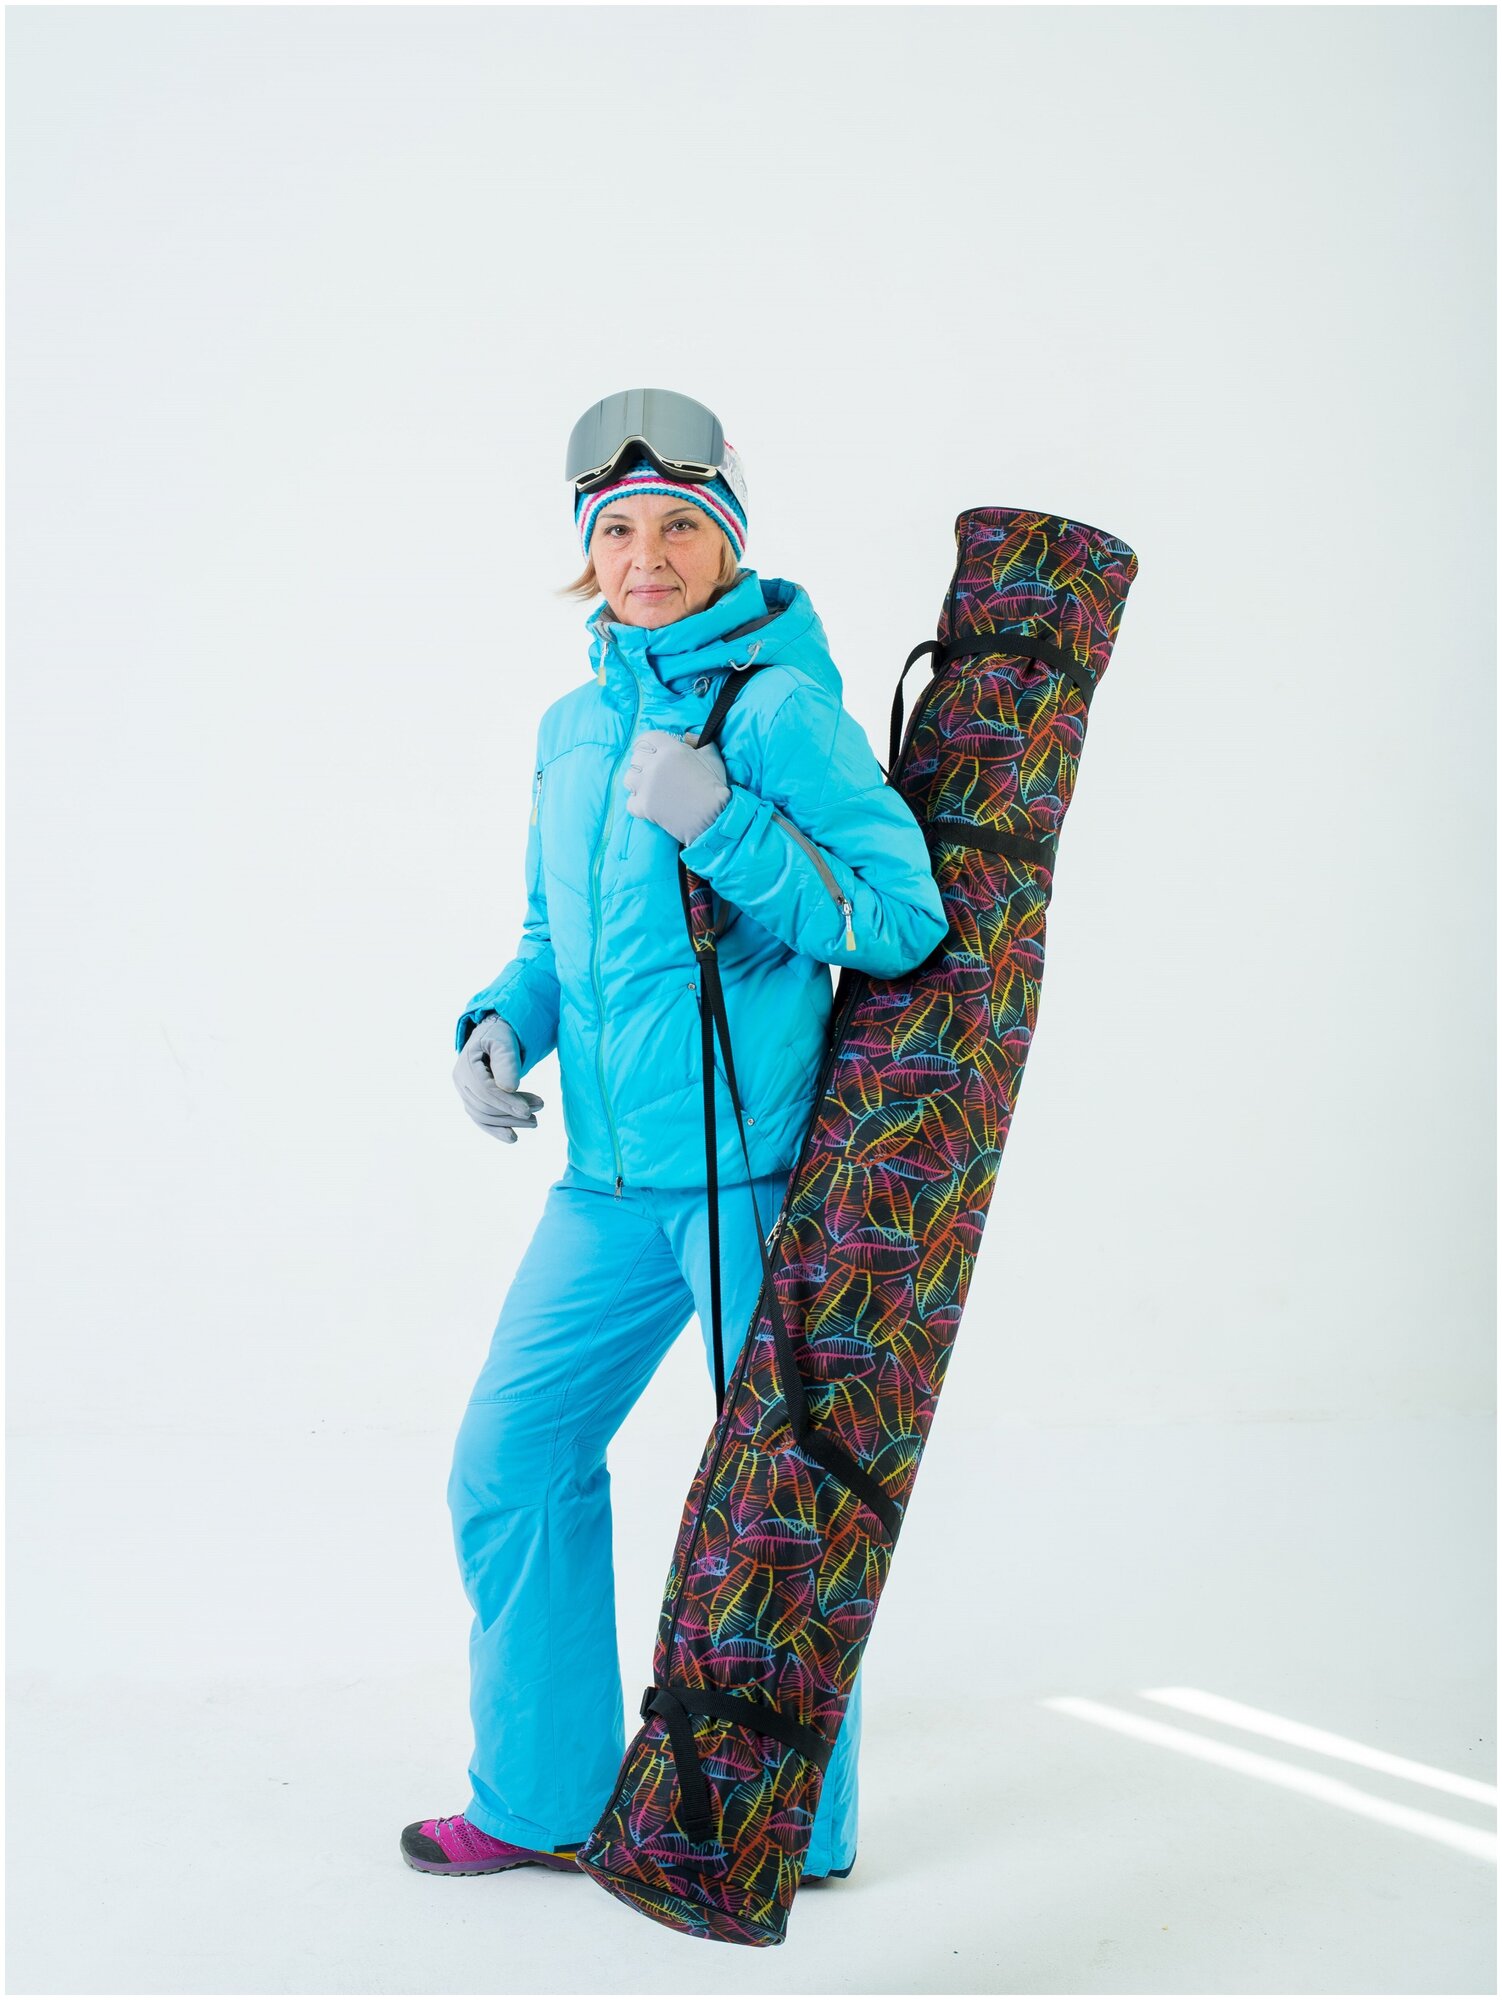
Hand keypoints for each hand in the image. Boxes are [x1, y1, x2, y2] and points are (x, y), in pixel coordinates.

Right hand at [453, 1014, 544, 1142]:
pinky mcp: (471, 1100)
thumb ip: (507, 1061)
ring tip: (534, 1121)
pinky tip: (513, 1137)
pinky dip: (496, 1130)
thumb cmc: (500, 1035)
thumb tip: (509, 1088)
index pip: (485, 1090)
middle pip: (484, 1106)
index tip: (527, 1112)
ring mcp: (463, 1092)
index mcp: (466, 1064)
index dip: (506, 1102)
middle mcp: (460, 1080)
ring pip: (484, 1115)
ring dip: (509, 1121)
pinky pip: (481, 1119)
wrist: (493, 1034)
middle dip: (511, 1113)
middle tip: (537, 1115)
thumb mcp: (504, 1041)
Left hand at [622, 729, 729, 845]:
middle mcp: (655, 764)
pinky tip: (651, 806)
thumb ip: (698, 742)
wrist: (714, 818)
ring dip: (638, 783)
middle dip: (644, 765)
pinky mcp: (643, 806)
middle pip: (636, 758)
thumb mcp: (711, 756)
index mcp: (670, 749)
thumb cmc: (715, 787)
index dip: (648, 746)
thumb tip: (687, 737)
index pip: (645, 739)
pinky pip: (630, 802)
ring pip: (629, 778)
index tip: (653, 753)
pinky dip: (638, 805)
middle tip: (656, 775)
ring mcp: (646, 785)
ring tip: (651, 789)